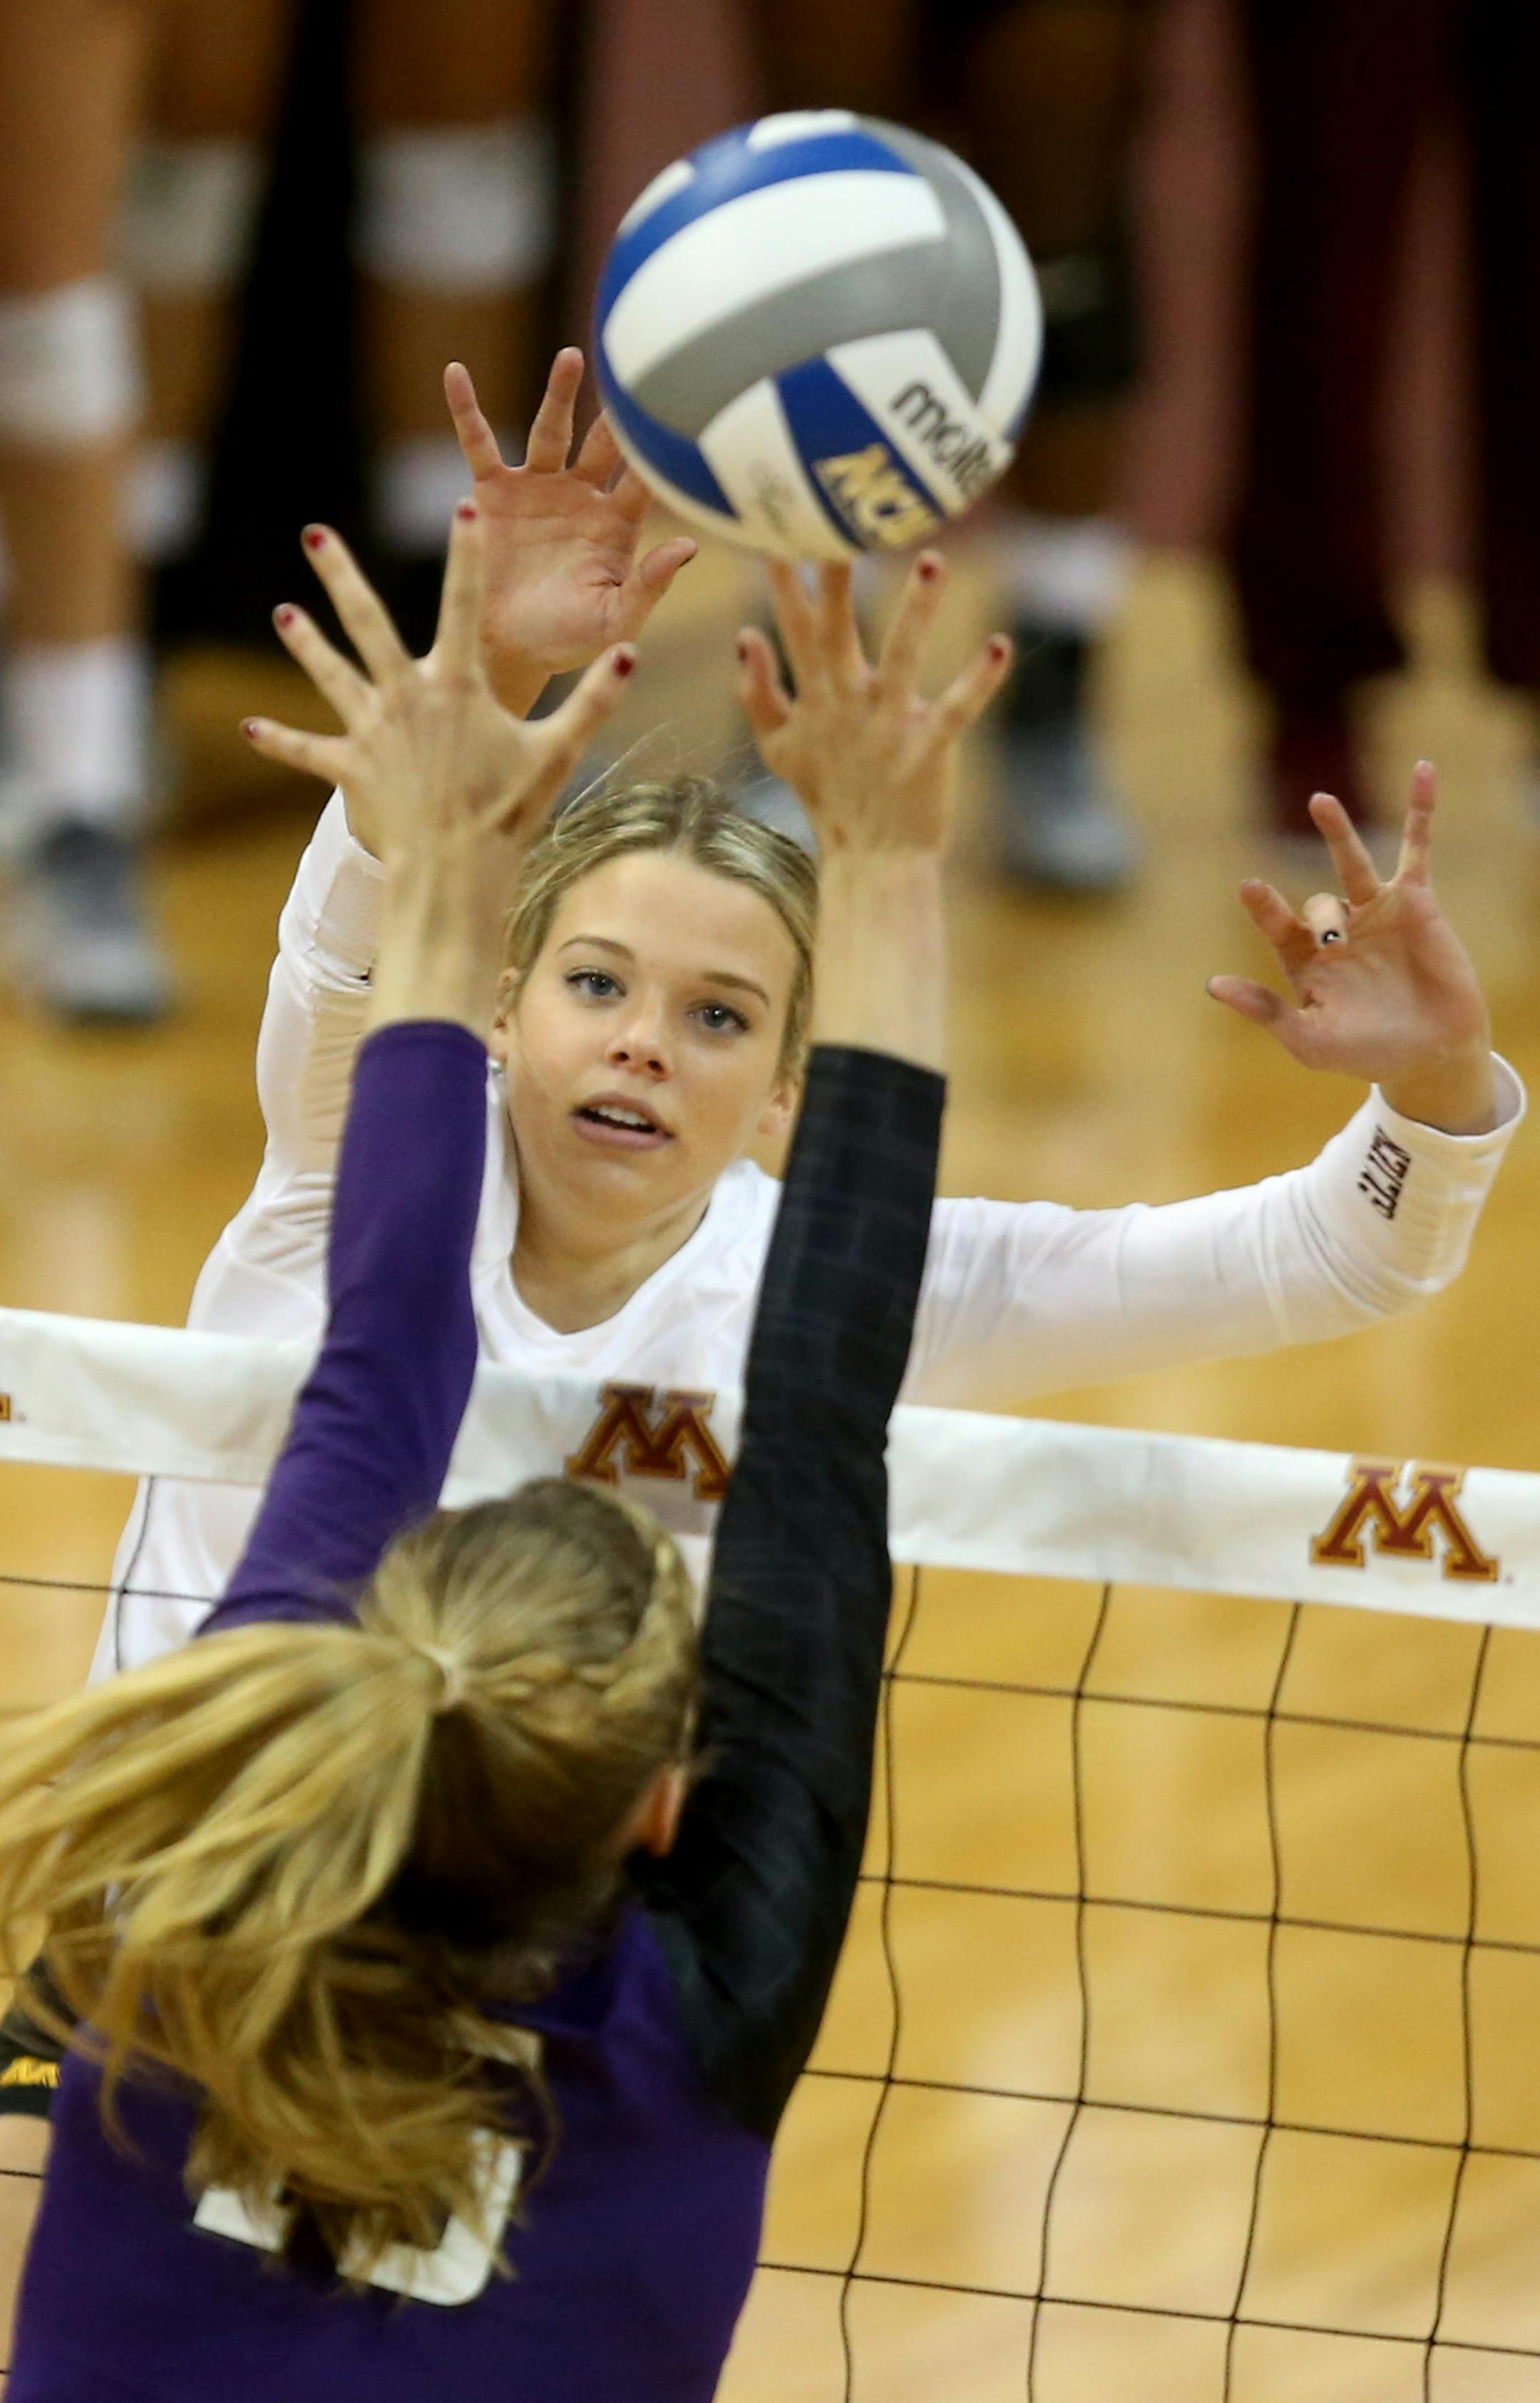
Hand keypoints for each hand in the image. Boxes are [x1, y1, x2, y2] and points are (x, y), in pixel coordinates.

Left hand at [243, 506, 634, 874]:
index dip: (467, 555)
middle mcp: (405, 696)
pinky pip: (308, 752)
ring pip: (331, 675)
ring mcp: (372, 731)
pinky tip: (248, 728)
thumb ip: (593, 701)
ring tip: (283, 615)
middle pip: (366, 622)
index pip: (463, 605)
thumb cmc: (509, 813)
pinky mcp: (351, 768)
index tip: (462, 508)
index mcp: (456, 685)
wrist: (453, 870)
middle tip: (315, 535)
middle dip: (339, 575)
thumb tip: (631, 653)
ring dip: (306, 644)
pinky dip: (280, 741)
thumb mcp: (557, 754)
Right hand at [445, 349, 696, 709]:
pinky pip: (479, 443)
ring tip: (571, 358)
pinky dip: (466, 409)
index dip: (657, 456)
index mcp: (616, 523)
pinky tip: (455, 372)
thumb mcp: (616, 619)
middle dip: (616, 414)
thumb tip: (689, 546)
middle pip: (603, 444)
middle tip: (634, 373)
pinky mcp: (494, 491)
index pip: (643, 481)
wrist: (510, 650)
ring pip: (551, 430)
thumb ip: (650, 584)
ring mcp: (538, 487)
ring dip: (560, 394)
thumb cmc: (569, 639)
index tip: (677, 421)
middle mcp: (581, 495)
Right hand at [736, 554, 1011, 856]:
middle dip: (835, 581)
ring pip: (903, 657)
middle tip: (838, 526)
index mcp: (816, 697)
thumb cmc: (828, 794)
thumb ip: (758, 692)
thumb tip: (744, 633)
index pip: (793, 628)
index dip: (784, 581)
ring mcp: (888, 726)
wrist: (871, 860)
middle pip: (838, 632)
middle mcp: (849, 704)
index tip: (775, 530)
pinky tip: (999, 645)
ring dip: (918, 610)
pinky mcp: (927, 749)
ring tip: (933, 561)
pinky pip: (955, 709)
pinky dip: (978, 680)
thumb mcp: (779, 746)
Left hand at [1206, 764, 1497, 1132]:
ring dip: (1336, 832)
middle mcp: (1335, 930)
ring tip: (1318, 803)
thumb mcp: (1309, 1040)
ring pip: (1352, 862)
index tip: (1250, 887)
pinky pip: (1417, 847)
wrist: (1432, 1055)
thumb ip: (1266, 1011)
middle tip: (1334, 945)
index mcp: (1303, 960)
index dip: (1264, 906)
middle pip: (1317, 903)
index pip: (1276, 924)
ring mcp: (1375, 911)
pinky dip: (1420, 810)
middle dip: (1322, 920)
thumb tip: (1212, 985)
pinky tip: (1422, 770)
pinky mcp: (1415, 901)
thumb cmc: (1367, 1053)